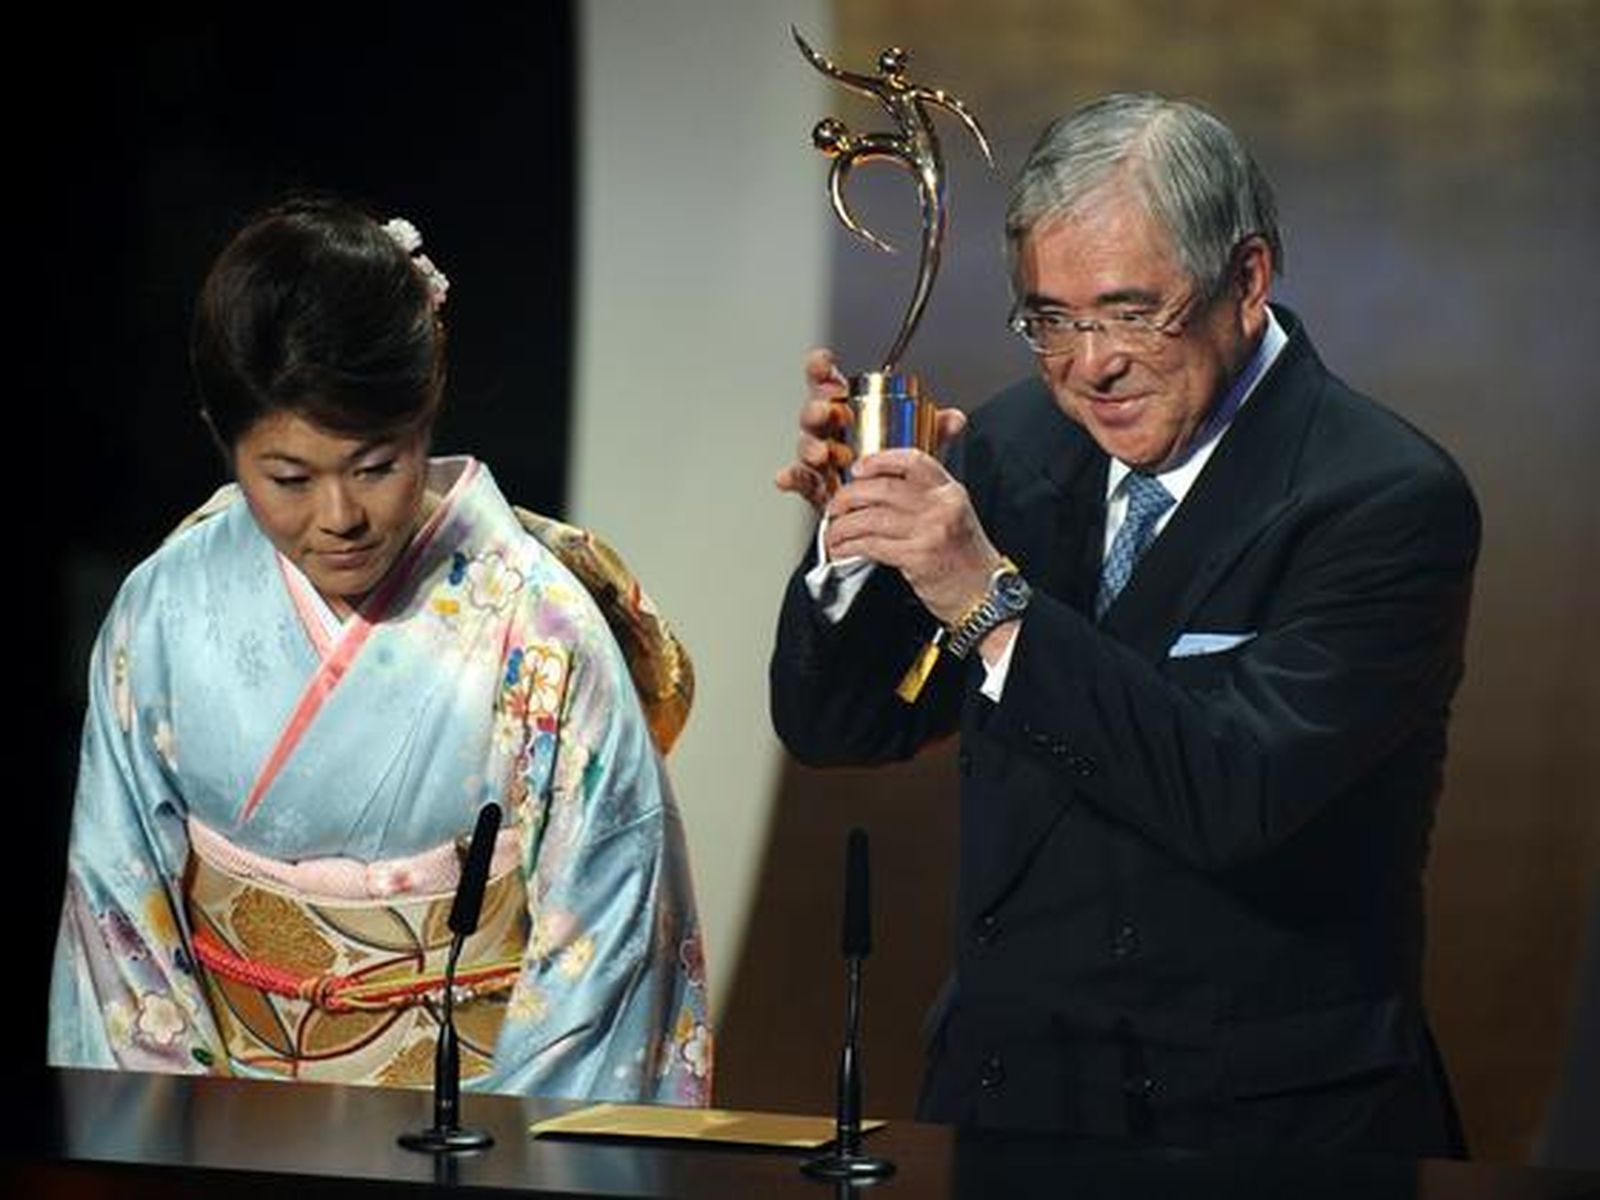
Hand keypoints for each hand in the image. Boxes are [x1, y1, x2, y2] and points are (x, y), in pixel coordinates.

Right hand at [774, 349, 969, 513]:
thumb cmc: (891, 469)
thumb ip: (935, 431)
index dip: (822, 371)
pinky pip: (799, 480)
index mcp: (848, 414)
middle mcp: (830, 434)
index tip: (823, 362)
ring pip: (807, 446)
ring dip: (810, 446)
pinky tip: (786, 477)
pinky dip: (791, 478)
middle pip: (816, 414)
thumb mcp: (916, 447)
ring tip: (822, 453)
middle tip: (829, 410)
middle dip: (818, 409)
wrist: (885, 510)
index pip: (830, 385)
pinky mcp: (815, 487)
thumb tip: (955, 419)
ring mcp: (820, 460)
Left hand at [824, 448, 1001, 626]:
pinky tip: (842, 550)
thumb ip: (925, 496)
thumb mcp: (953, 515)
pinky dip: (850, 547)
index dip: (880, 460)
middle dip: (849, 496)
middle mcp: (942, 507)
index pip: (913, 461)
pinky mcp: (918, 558)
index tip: (858, 468)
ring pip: (872, 518)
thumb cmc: (964, 557)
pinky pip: (873, 546)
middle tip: (835, 506)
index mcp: (950, 491)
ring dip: (844, 526)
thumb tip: (881, 485)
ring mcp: (931, 532)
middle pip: (884, 489)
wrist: (984, 593)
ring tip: (833, 532)